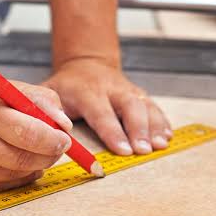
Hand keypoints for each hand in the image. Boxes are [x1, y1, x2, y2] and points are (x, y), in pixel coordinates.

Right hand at [0, 71, 72, 193]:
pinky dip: (12, 177)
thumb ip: (38, 100)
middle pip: (22, 158)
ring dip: (31, 166)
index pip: (27, 131)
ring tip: (32, 152)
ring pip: (12, 175)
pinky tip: (12, 163)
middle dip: (48, 155)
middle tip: (56, 148)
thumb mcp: (1, 86)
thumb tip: (64, 125)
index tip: (64, 139)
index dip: (52, 140)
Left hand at [42, 58, 171, 155]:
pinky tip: (167, 137)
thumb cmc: (66, 86)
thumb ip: (47, 110)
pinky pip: (154, 106)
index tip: (123, 150)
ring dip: (154, 126)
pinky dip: (162, 122)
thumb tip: (52, 132)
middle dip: (139, 129)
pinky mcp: (139, 94)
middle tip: (144, 150)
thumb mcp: (49, 92)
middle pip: (130, 106)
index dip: (113, 131)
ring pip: (145, 105)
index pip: (101, 112)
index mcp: (87, 90)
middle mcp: (111, 88)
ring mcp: (127, 90)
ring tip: (159, 145)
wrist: (86, 64)